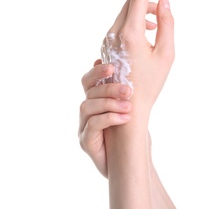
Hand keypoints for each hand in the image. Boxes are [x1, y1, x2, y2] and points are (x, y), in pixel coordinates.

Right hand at [78, 60, 132, 176]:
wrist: (130, 159)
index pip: (88, 81)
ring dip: (109, 104)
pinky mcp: (86, 141)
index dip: (96, 72)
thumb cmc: (129, 132)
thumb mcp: (130, 107)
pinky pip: (93, 125)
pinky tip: (125, 118)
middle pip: (89, 92)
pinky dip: (109, 118)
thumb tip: (129, 71)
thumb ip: (124, 92)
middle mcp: (86, 112)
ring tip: (129, 107)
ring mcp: (84, 127)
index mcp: (95, 101)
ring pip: (87, 107)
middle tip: (128, 91)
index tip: (111, 67)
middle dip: (109, 89)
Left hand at [103, 0, 173, 111]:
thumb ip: (166, 24)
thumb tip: (163, 1)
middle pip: (131, 0)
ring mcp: (109, 40)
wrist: (128, 105)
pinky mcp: (109, 46)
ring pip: (126, 11)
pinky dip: (136, 18)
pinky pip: (122, 23)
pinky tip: (148, 26)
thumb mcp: (166, 53)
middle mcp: (115, 33)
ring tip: (159, 10)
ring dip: (143, 6)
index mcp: (129, 33)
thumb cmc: (150, 83)